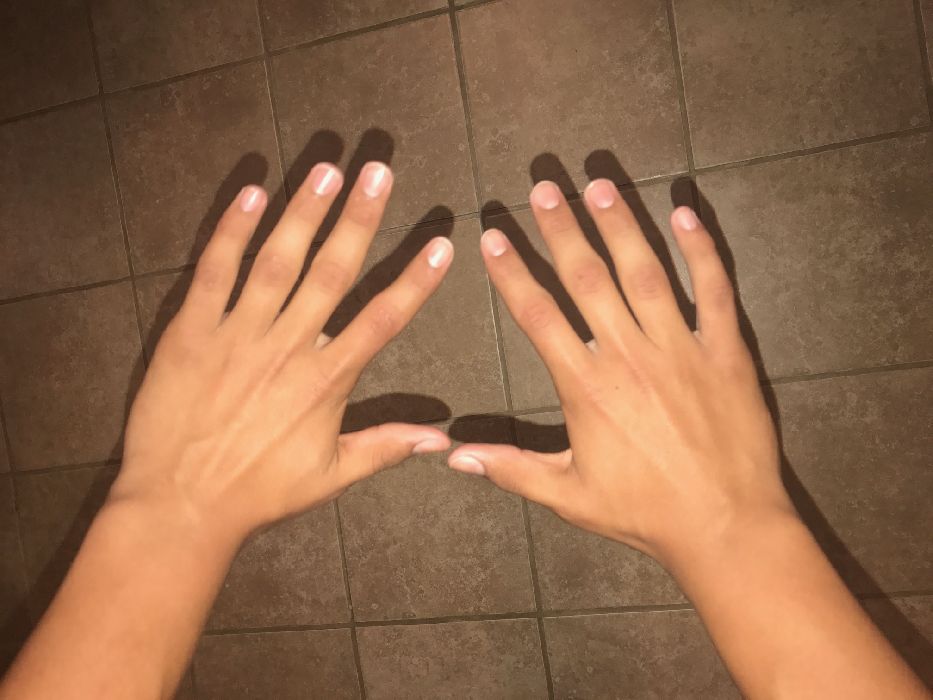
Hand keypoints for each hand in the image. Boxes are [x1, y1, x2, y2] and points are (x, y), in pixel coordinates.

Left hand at [110, 162, 452, 539]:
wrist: (180, 505)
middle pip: (332, 273)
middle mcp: (287, 347)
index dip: (416, 281)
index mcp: (326, 381)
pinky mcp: (191, 331)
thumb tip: (443, 439)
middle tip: (378, 170)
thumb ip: (385, 447)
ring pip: (277, 262)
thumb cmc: (259, 493)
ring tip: (327, 169)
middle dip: (359, 218)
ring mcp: (237, 335)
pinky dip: (231, 231)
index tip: (442, 244)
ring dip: (303, 212)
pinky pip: (213, 272)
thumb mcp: (331, 476)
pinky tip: (251, 193)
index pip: (382, 320)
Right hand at [450, 179, 794, 565]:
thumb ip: (511, 469)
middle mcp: (629, 355)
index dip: (512, 273)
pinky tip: (684, 212)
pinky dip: (701, 250)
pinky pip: (714, 290)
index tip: (492, 236)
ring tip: (598, 184)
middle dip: (561, 229)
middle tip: (542, 186)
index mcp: (586, 387)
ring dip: (620, 224)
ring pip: (645, 272)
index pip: (538, 315)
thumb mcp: (568, 496)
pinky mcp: (726, 350)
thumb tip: (451, 456)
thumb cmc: (642, 512)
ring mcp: (681, 347)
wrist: (725, 525)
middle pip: (587, 279)